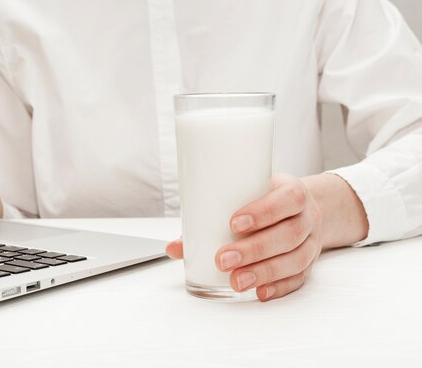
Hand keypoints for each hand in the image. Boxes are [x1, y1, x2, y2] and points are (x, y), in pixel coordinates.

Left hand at [167, 174, 326, 300]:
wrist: (302, 208)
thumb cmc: (265, 200)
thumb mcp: (245, 195)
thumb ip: (211, 216)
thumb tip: (174, 247)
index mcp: (292, 192)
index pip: (286, 199)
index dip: (263, 212)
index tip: (234, 223)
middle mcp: (306, 217)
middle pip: (288, 234)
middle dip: (254, 249)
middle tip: (224, 259)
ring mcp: (310, 242)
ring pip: (295, 260)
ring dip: (264, 272)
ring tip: (237, 281)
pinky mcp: (308, 264)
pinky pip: (298, 278)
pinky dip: (278, 287)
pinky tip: (260, 292)